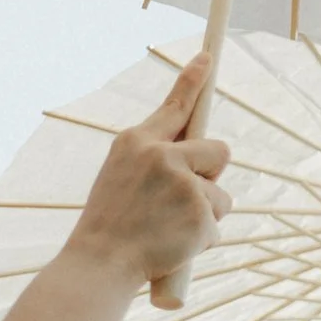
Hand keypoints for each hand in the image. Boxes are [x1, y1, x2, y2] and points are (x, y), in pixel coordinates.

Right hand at [67, 54, 231, 302]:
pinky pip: (218, 222)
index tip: (209, 57)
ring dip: (205, 213)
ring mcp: (183, 182)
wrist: (100, 264)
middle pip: (219, 151)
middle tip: (183, 200)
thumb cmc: (110, 225)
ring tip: (169, 229)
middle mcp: (161, 155)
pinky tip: (175, 246)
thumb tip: (198, 154)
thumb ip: (155, 160)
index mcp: (136, 142)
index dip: (194, 80)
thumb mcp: (121, 176)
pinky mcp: (200, 212)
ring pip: (220, 193)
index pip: (174, 105)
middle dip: (211, 175)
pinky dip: (203, 238)